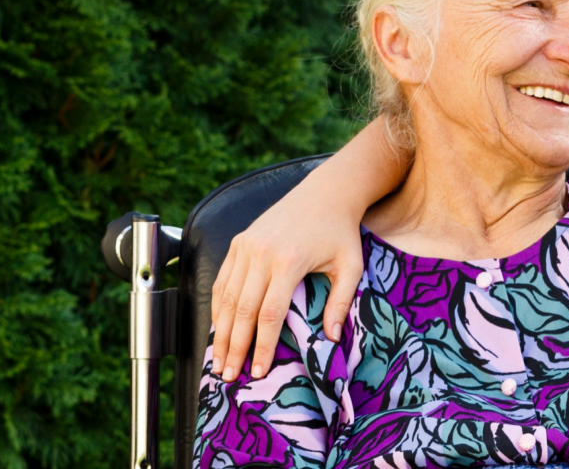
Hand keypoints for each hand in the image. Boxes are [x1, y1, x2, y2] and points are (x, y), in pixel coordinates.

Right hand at [208, 177, 367, 381]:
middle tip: (228, 376)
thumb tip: (331, 339)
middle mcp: (261, 254)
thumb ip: (341, 302)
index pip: (270, 314)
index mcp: (289, 261)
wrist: (325, 193)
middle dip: (234, 347)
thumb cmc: (341, 232)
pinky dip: (217, 308)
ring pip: (225, 297)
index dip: (262, 346)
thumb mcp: (351, 266)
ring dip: (220, 332)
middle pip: (241, 310)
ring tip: (219, 360)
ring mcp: (245, 246)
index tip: (259, 371)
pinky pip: (222, 281)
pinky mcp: (238, 242)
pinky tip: (219, 329)